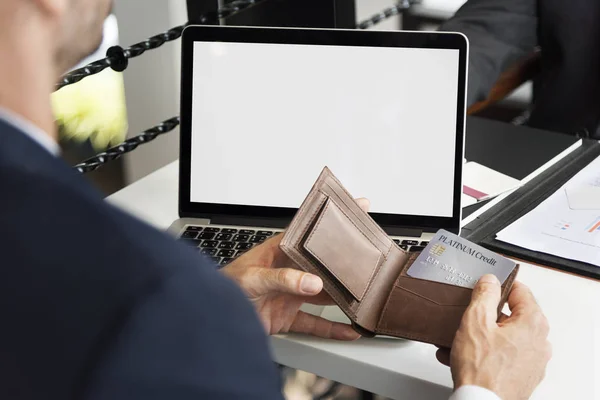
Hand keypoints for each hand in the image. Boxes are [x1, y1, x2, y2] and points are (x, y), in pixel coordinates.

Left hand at [221, 198, 369, 340]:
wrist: (210, 319)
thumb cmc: (222, 289)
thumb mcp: (252, 278)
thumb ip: (282, 279)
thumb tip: (311, 282)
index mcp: (279, 251)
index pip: (310, 232)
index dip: (332, 221)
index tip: (356, 207)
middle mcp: (288, 271)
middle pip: (322, 264)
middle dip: (344, 261)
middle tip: (369, 258)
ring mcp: (290, 294)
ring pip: (324, 293)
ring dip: (342, 295)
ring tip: (363, 295)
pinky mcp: (288, 317)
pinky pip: (316, 323)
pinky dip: (333, 328)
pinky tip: (348, 329)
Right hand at [437, 275, 551, 399]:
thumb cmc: (482, 369)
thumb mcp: (476, 320)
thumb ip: (484, 295)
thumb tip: (490, 281)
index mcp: (533, 323)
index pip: (520, 291)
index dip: (498, 286)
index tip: (484, 288)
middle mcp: (539, 342)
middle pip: (511, 315)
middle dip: (485, 315)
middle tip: (468, 316)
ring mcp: (532, 362)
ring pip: (503, 337)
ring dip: (480, 336)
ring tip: (458, 339)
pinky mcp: (522, 377)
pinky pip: (501, 356)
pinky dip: (483, 353)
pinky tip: (461, 355)